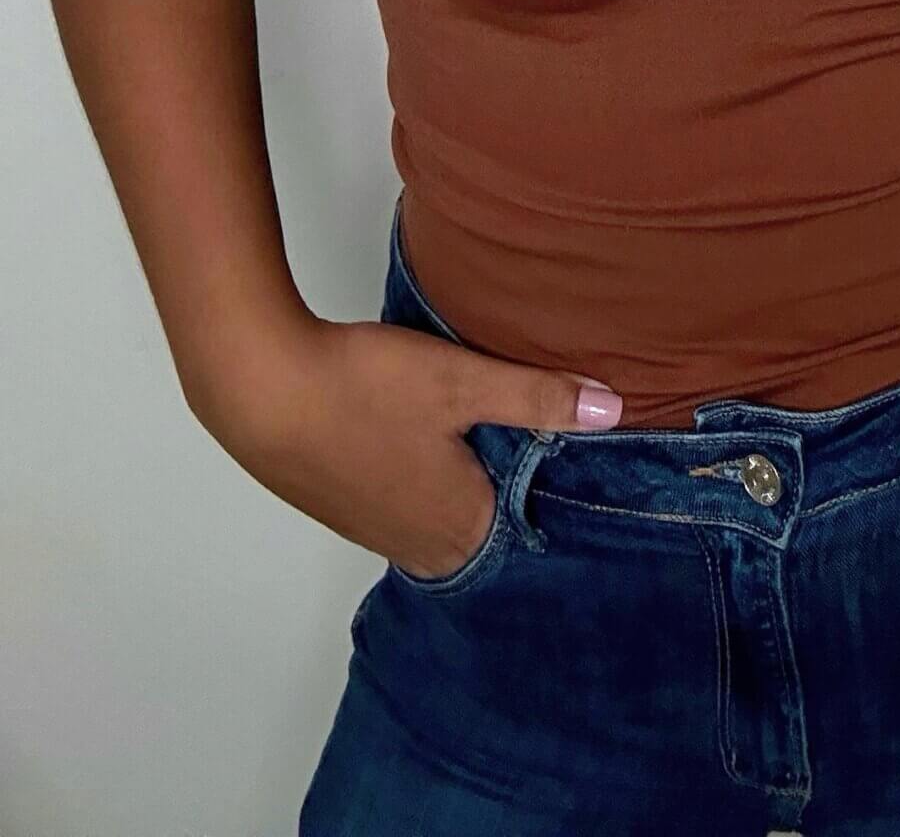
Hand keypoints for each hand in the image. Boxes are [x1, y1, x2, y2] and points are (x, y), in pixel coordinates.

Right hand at [204, 311, 622, 579]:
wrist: (261, 387)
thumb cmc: (366, 389)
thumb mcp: (462, 382)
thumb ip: (538, 398)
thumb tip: (612, 412)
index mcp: (456, 530)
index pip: (523, 533)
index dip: (546, 499)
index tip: (566, 466)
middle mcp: (414, 543)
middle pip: (480, 525)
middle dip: (504, 489)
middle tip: (531, 443)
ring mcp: (370, 527)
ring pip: (437, 511)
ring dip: (459, 480)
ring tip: (479, 433)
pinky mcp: (336, 502)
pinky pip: (399, 498)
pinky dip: (419, 472)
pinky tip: (417, 432)